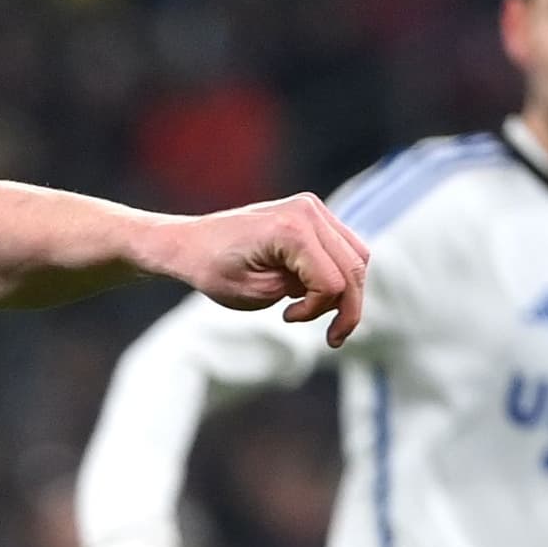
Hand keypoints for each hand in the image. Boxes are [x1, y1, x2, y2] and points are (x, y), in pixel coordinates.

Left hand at [155, 194, 368, 346]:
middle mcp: (308, 211)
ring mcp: (312, 208)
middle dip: (348, 308)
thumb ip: (301, 292)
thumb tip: (335, 290)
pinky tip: (313, 293)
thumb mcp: (256, 293)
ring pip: (356, 257)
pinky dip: (338, 274)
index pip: (332, 280)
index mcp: (291, 229)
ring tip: (317, 313)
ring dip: (346, 291)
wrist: (191, 243)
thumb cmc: (213, 269)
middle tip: (333, 338)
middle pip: (354, 267)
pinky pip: (343, 247)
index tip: (288, 318)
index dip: (318, 310)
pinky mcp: (312, 214)